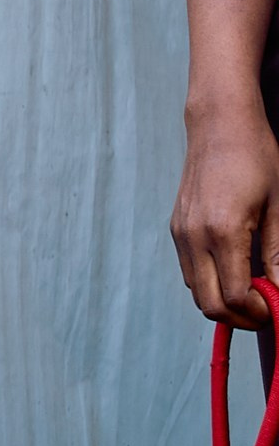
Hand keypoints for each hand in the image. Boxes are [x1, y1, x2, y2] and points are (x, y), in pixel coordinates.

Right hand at [173, 101, 278, 327]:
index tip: (276, 311)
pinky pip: (189, 270)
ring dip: (222, 301)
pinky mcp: (176, 229)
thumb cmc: (255, 159)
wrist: (219, 127)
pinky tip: (233, 270)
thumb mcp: (278, 207)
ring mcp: (181, 233)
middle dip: (238, 318)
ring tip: (252, 291)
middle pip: (209, 303)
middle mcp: (194, 237)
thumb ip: (278, 255)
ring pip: (195, 290)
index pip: (234, 295)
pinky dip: (210, 282)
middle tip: (264, 311)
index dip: (257, 313)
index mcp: (223, 232)